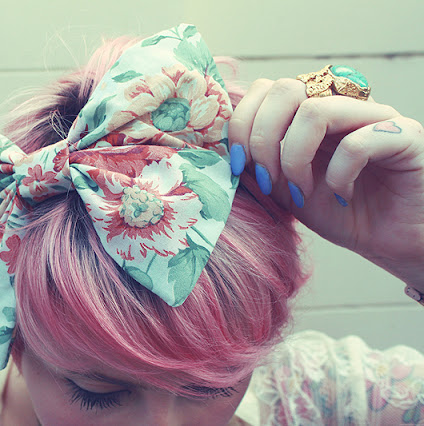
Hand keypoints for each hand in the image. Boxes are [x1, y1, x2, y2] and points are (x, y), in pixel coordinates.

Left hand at [228, 78, 423, 288]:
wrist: (393, 239)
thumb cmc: (341, 212)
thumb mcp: (287, 190)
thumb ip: (259, 165)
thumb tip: (225, 150)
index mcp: (309, 112)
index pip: (265, 89)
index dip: (242, 126)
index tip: (239, 167)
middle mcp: (341, 105)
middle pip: (285, 89)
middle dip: (263, 141)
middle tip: (269, 182)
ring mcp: (374, 115)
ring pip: (315, 111)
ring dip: (293, 158)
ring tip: (300, 190)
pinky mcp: (405, 136)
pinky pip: (359, 141)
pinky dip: (338, 173)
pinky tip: (341, 194)